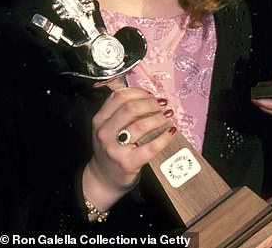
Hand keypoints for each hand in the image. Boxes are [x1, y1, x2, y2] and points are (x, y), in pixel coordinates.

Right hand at [83, 87, 176, 212]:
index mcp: (100, 119)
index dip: (139, 92)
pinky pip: (150, 147)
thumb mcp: (108, 127)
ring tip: (168, 115)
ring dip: (159, 117)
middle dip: (151, 103)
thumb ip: (121, 111)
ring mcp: (114, 148)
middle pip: (130, 108)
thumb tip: (150, 96)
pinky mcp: (127, 162)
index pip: (119, 96)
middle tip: (163, 104)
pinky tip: (171, 131)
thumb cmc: (111, 149)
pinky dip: (164, 137)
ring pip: (140, 125)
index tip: (151, 94)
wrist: (103, 179)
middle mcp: (105, 132)